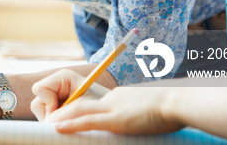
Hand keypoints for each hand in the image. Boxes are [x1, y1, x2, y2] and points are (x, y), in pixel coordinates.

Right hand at [31, 69, 107, 121]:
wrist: (113, 114)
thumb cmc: (103, 106)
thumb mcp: (83, 108)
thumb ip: (64, 113)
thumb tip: (47, 124)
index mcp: (62, 78)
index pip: (39, 88)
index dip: (47, 102)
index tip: (61, 110)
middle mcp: (57, 87)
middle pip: (37, 102)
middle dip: (49, 114)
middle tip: (67, 120)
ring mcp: (56, 99)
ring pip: (40, 113)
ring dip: (53, 120)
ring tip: (71, 120)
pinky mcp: (57, 110)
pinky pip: (46, 119)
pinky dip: (56, 124)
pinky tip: (70, 122)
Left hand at [38, 82, 182, 134]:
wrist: (180, 102)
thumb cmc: (172, 107)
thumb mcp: (151, 109)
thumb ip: (139, 114)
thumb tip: (140, 120)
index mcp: (120, 99)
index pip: (92, 103)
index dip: (75, 110)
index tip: (65, 116)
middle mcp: (113, 100)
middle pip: (81, 104)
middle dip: (63, 113)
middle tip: (48, 120)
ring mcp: (114, 108)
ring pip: (79, 111)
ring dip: (61, 118)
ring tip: (46, 124)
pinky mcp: (117, 119)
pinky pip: (88, 121)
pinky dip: (71, 124)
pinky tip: (57, 127)